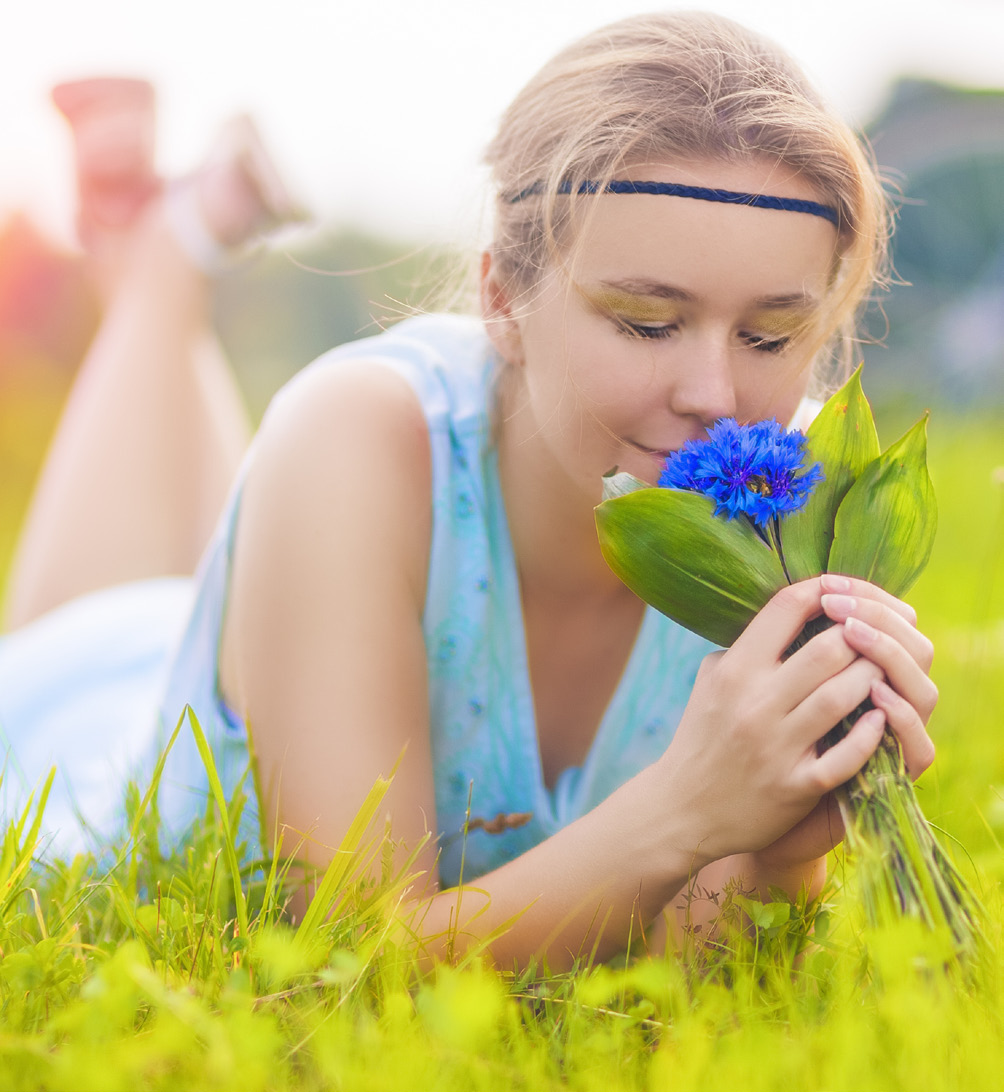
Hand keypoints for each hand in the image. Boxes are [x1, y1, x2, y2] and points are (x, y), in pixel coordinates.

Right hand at [656, 574, 936, 869]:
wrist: (682, 809)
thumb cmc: (702, 734)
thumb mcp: (712, 679)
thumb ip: (747, 645)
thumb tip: (795, 610)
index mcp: (734, 669)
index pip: (786, 608)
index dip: (822, 589)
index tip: (840, 591)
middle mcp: (754, 703)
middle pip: (828, 649)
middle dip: (861, 635)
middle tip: (875, 635)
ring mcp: (776, 746)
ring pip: (843, 695)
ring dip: (872, 678)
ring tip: (882, 671)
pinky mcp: (795, 787)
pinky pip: (847, 755)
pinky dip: (871, 733)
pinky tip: (881, 718)